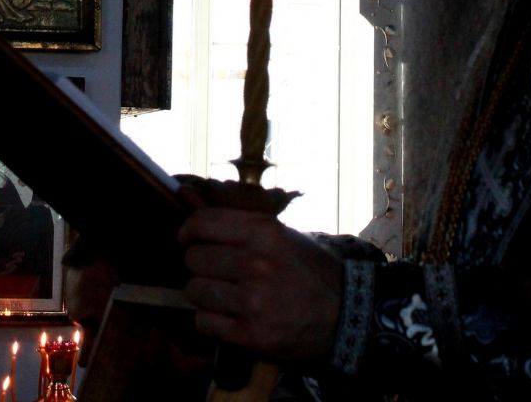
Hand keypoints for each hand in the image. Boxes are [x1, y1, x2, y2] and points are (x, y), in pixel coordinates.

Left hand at [178, 202, 342, 360]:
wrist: (346, 315)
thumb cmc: (309, 271)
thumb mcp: (279, 236)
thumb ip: (234, 221)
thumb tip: (184, 195)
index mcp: (263, 232)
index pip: (201, 223)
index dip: (188, 232)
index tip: (190, 240)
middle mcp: (256, 263)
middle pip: (194, 259)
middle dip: (199, 266)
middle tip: (215, 271)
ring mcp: (252, 301)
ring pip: (195, 291)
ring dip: (204, 294)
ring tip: (223, 295)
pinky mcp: (251, 334)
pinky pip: (204, 322)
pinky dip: (210, 321)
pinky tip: (228, 317)